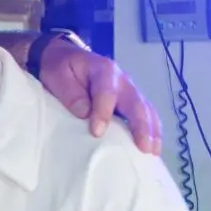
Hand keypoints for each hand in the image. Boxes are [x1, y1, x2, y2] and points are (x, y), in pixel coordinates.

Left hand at [38, 37, 161, 155]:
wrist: (67, 58)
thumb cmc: (61, 68)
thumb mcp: (57, 75)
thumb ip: (70, 93)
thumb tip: (84, 113)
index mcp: (103, 70)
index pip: (107, 93)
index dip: (103, 113)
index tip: (97, 132)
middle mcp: (122, 80)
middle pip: (136, 102)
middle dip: (141, 126)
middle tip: (143, 147)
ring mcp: (130, 91)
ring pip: (146, 110)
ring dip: (152, 132)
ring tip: (153, 152)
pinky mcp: (131, 102)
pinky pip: (147, 115)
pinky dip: (153, 132)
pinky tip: (153, 148)